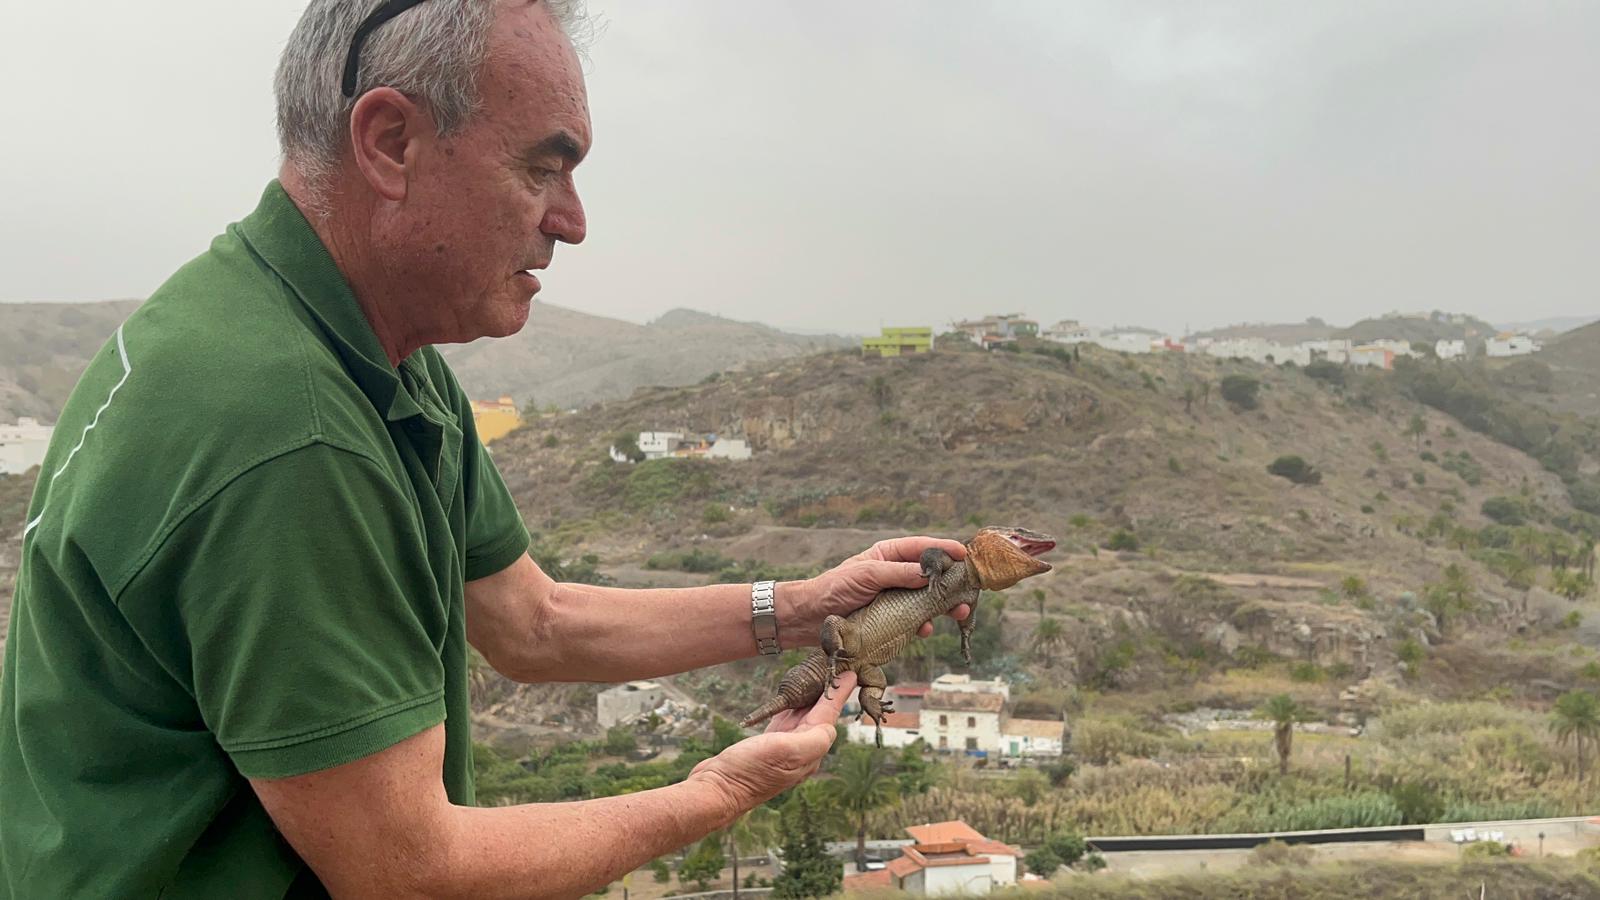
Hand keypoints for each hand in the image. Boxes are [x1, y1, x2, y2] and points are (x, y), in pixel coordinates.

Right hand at [688, 672, 857, 822]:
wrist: (717, 790)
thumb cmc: (749, 772)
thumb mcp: (787, 752)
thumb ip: (814, 738)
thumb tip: (829, 727)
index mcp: (809, 751)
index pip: (829, 717)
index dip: (838, 694)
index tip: (851, 674)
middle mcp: (800, 751)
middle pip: (820, 716)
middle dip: (829, 694)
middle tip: (837, 671)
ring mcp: (783, 749)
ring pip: (803, 718)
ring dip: (812, 699)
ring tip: (819, 679)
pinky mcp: (766, 746)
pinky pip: (784, 722)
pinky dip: (790, 708)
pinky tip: (790, 701)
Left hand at [781, 536, 969, 645]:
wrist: (810, 618)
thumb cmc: (834, 588)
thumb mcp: (867, 575)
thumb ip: (898, 572)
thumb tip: (929, 572)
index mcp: (889, 555)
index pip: (923, 547)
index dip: (945, 550)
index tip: (966, 555)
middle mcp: (895, 574)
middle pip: (932, 575)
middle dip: (951, 583)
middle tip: (967, 593)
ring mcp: (894, 597)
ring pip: (927, 599)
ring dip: (943, 606)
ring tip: (956, 613)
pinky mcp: (891, 619)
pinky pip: (914, 620)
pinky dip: (923, 624)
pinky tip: (924, 630)